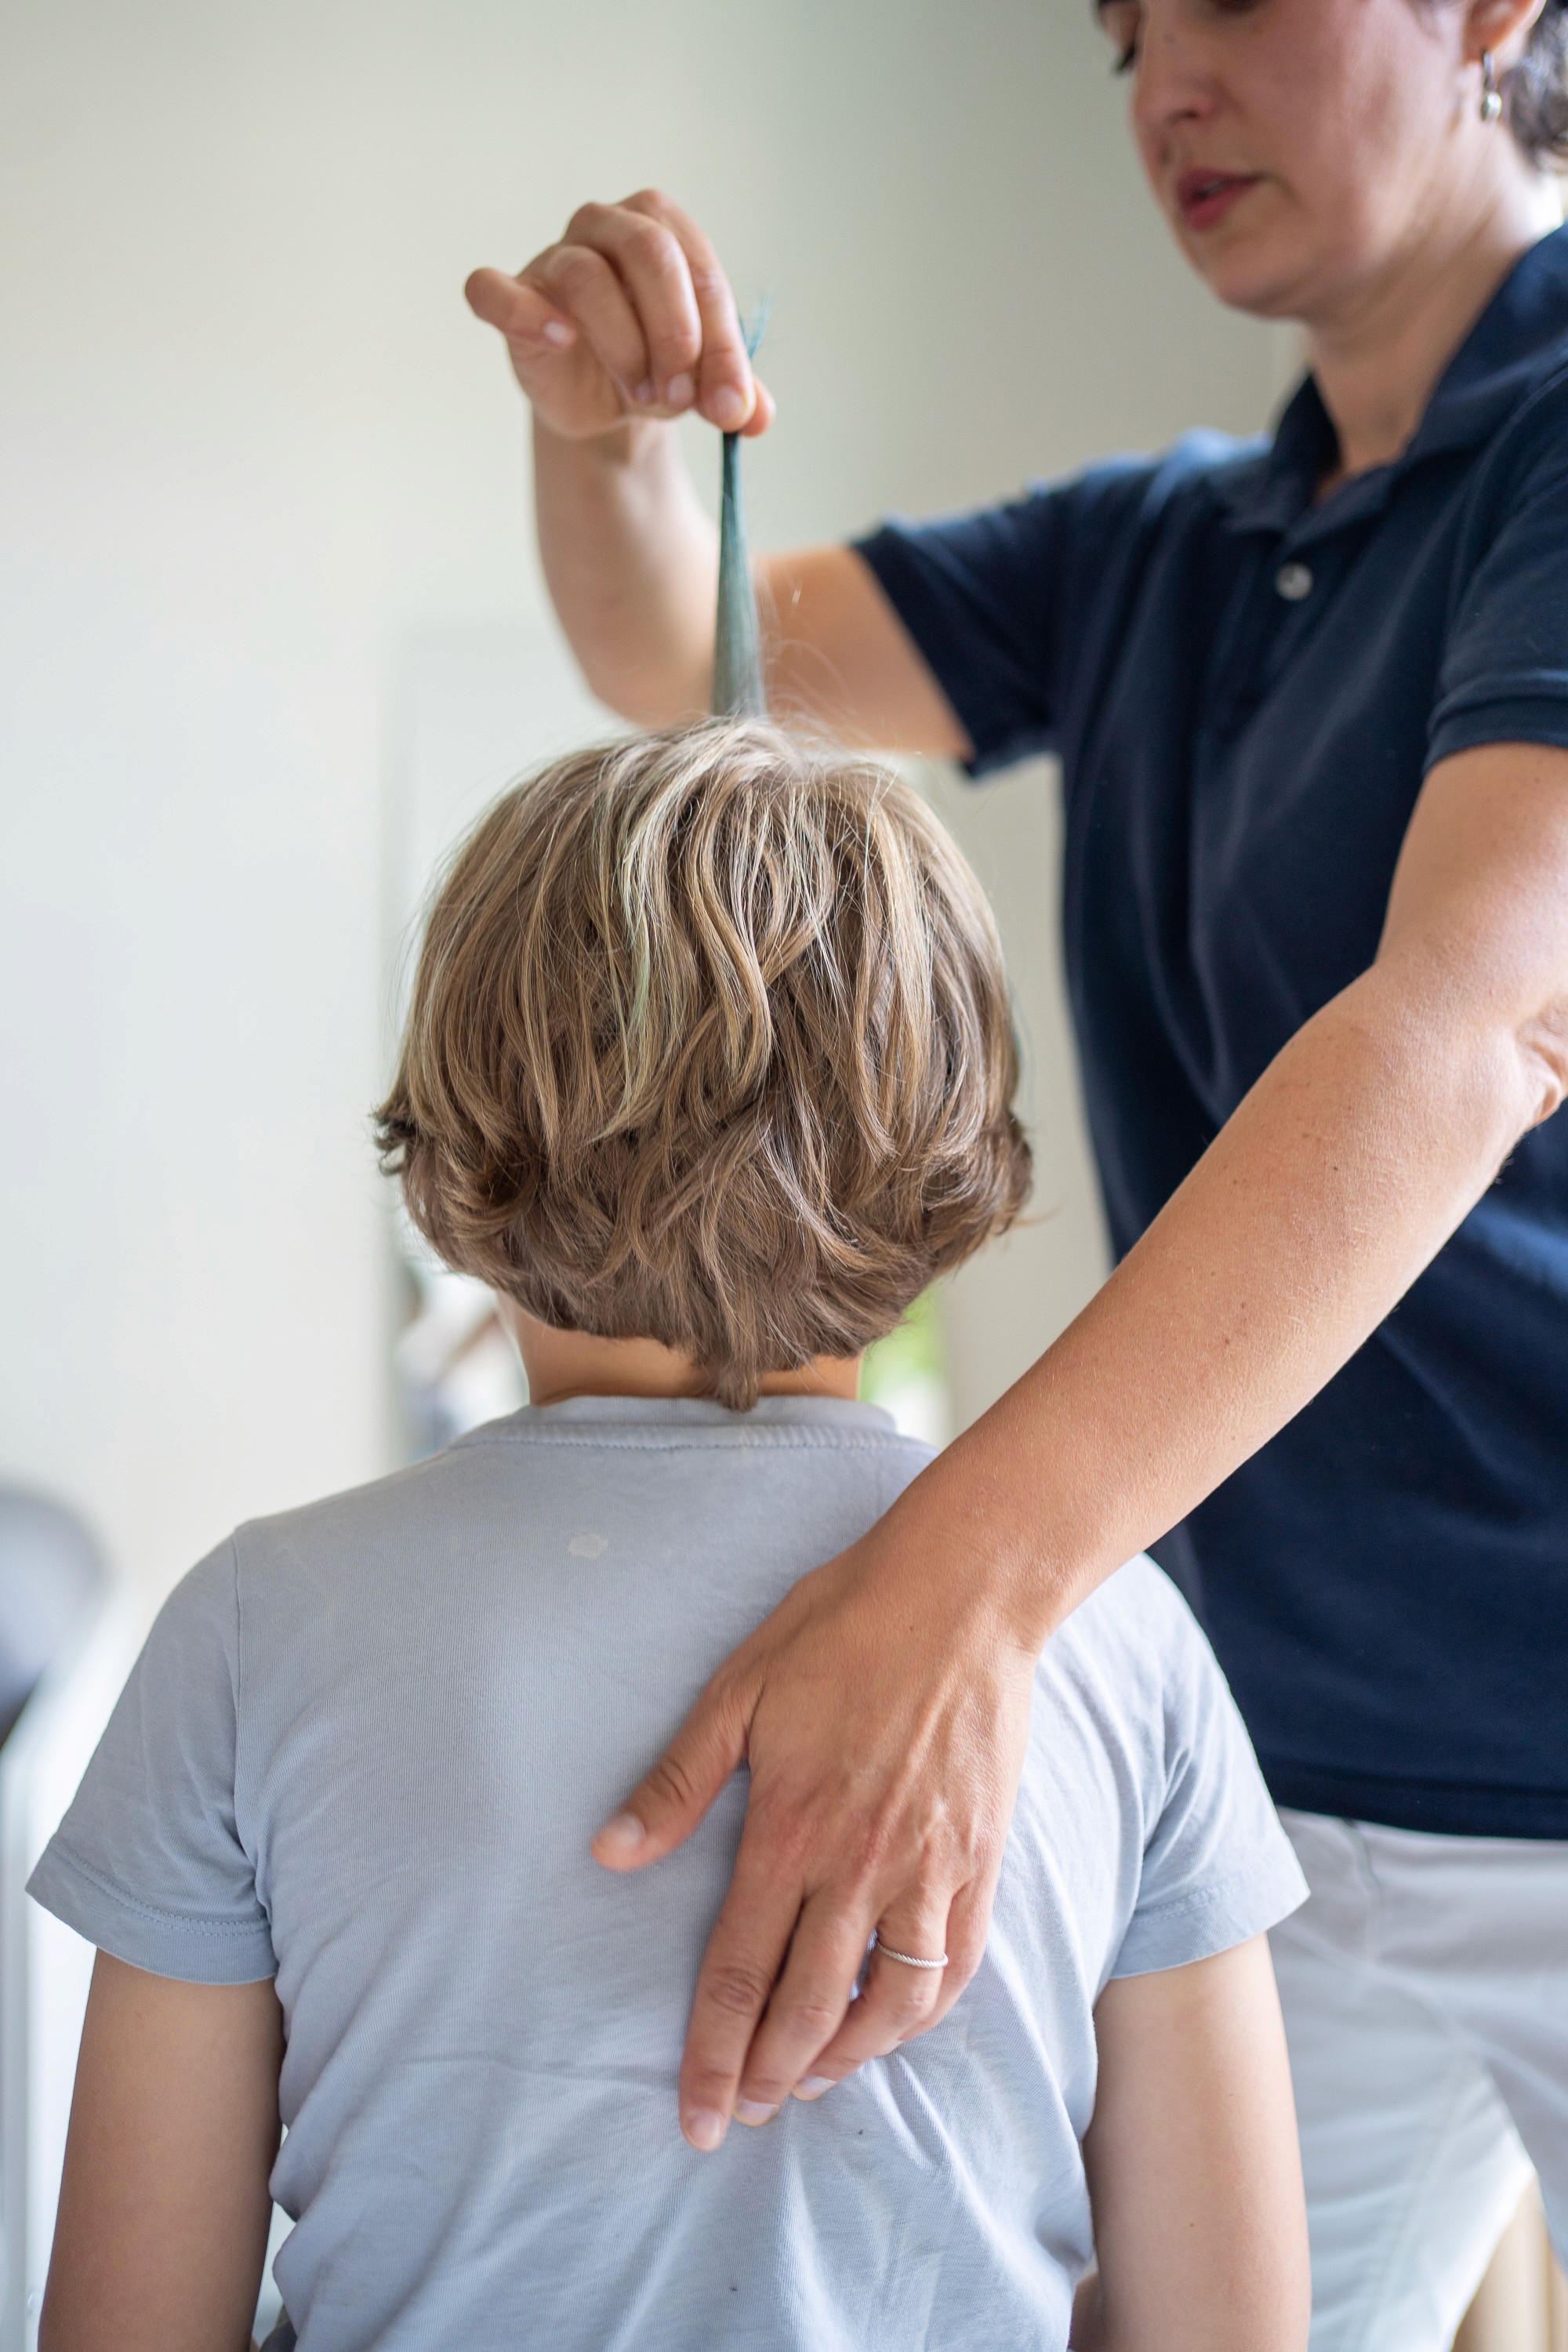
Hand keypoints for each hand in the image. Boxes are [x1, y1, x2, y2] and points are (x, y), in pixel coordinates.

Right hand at [465, 189, 775, 444]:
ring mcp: (553, 257)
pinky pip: (495, 290)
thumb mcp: (702, 382)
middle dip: (675, 334)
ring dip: (623, 344)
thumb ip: (733, 393)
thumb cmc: (656, 367)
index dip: (721, 343)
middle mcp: (607, 225)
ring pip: (587, 275)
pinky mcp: (510, 296)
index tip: (730, 407)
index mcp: (662, 228)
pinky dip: (523, 312)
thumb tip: (755, 417)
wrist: (601, 401)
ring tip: (641, 396)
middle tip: (681, 398)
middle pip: (650, 252)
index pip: (700, 270)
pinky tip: (558, 338)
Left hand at [591, 1489, 1040, 2150]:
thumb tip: (608, 1853)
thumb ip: (677, 1782)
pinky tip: (890, 2027)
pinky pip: (954, 1967)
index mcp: (792, 1829)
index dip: (710, 2054)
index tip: (695, 2116)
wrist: (962, 1592)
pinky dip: (920, 2015)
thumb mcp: (739, 1688)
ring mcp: (930, 1866)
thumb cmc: (841, 1627)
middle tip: (738, 2116)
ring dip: (842, 2059)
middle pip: (808, 2007)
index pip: (738, 1973)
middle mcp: (862, 1864)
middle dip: (766, 2077)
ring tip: (803, 2081)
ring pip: (887, 2004)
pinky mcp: (981, 1858)